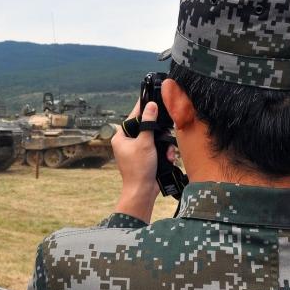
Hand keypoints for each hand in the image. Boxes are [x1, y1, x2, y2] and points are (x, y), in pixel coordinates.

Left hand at [111, 100, 160, 221]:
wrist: (143, 192)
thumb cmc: (139, 169)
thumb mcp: (144, 142)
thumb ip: (148, 123)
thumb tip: (151, 106)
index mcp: (121, 137)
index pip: (133, 116)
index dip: (143, 108)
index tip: (151, 97)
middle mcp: (127, 142)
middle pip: (146, 127)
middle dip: (158, 133)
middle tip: (166, 133)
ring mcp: (137, 151)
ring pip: (154, 139)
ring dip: (163, 145)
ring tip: (167, 153)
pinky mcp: (146, 158)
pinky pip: (157, 149)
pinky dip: (163, 153)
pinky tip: (168, 158)